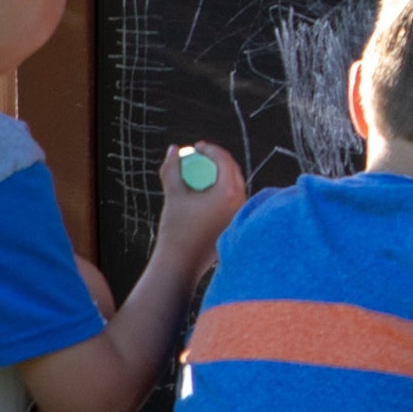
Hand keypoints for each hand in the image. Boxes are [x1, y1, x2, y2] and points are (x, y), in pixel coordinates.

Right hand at [155, 140, 245, 270]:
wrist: (181, 264)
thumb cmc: (176, 229)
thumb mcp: (173, 193)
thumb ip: (172, 168)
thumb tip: (173, 148)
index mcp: (229, 193)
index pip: (225, 160)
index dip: (210, 149)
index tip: (196, 147)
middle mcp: (241, 203)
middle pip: (232, 171)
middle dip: (216, 160)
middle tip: (198, 155)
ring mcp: (240, 215)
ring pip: (233, 186)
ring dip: (218, 175)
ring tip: (199, 171)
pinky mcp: (235, 225)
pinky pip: (232, 199)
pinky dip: (220, 190)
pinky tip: (204, 189)